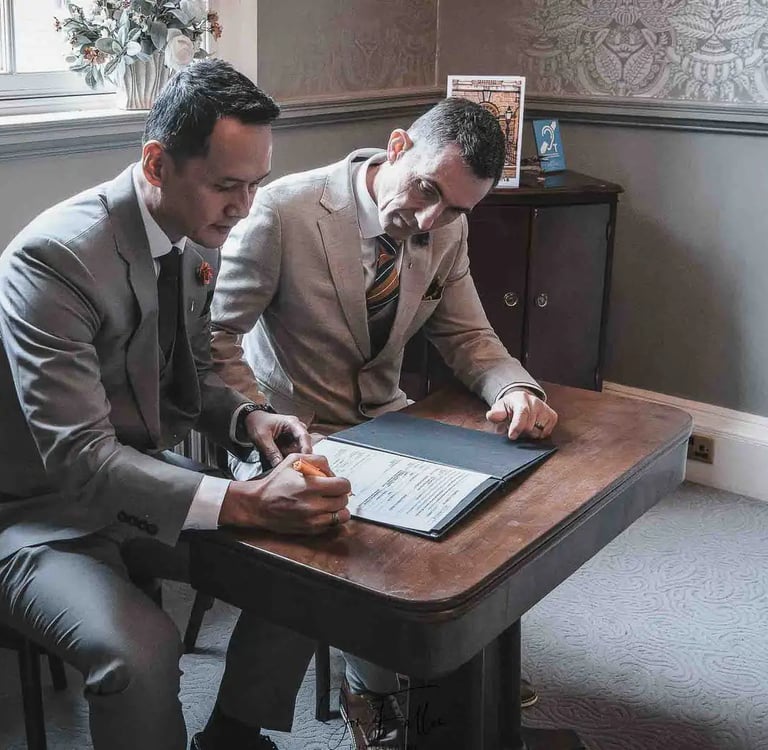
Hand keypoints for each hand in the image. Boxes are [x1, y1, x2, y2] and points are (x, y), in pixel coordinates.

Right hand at [219, 453, 351, 534]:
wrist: (258, 505)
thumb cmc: (276, 481)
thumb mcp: (294, 460)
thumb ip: (317, 460)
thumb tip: (332, 472)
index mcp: (312, 486)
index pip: (344, 485)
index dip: (341, 482)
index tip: (335, 482)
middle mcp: (314, 505)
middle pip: (344, 500)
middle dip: (340, 494)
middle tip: (330, 491)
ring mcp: (313, 520)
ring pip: (342, 515)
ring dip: (338, 508)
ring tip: (328, 502)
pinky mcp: (310, 530)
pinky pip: (332, 525)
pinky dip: (330, 518)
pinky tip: (320, 511)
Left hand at [245, 410, 311, 466]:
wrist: (252, 420)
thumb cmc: (257, 423)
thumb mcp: (262, 438)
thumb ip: (271, 452)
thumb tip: (279, 465)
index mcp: (292, 423)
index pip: (304, 436)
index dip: (305, 449)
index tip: (303, 460)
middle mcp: (297, 428)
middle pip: (304, 445)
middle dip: (295, 454)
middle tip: (284, 458)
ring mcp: (295, 435)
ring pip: (299, 450)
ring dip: (289, 454)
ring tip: (277, 451)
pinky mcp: (291, 441)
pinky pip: (293, 451)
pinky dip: (286, 455)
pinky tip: (278, 452)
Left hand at [485, 388, 557, 439]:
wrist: (520, 401)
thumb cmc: (509, 407)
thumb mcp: (499, 409)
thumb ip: (495, 414)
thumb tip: (492, 415)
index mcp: (521, 398)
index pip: (522, 413)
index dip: (517, 426)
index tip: (512, 436)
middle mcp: (535, 401)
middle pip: (530, 426)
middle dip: (521, 432)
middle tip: (515, 429)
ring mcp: (545, 408)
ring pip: (538, 431)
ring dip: (529, 434)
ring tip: (524, 427)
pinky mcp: (552, 416)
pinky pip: (547, 432)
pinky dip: (539, 434)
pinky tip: (533, 428)